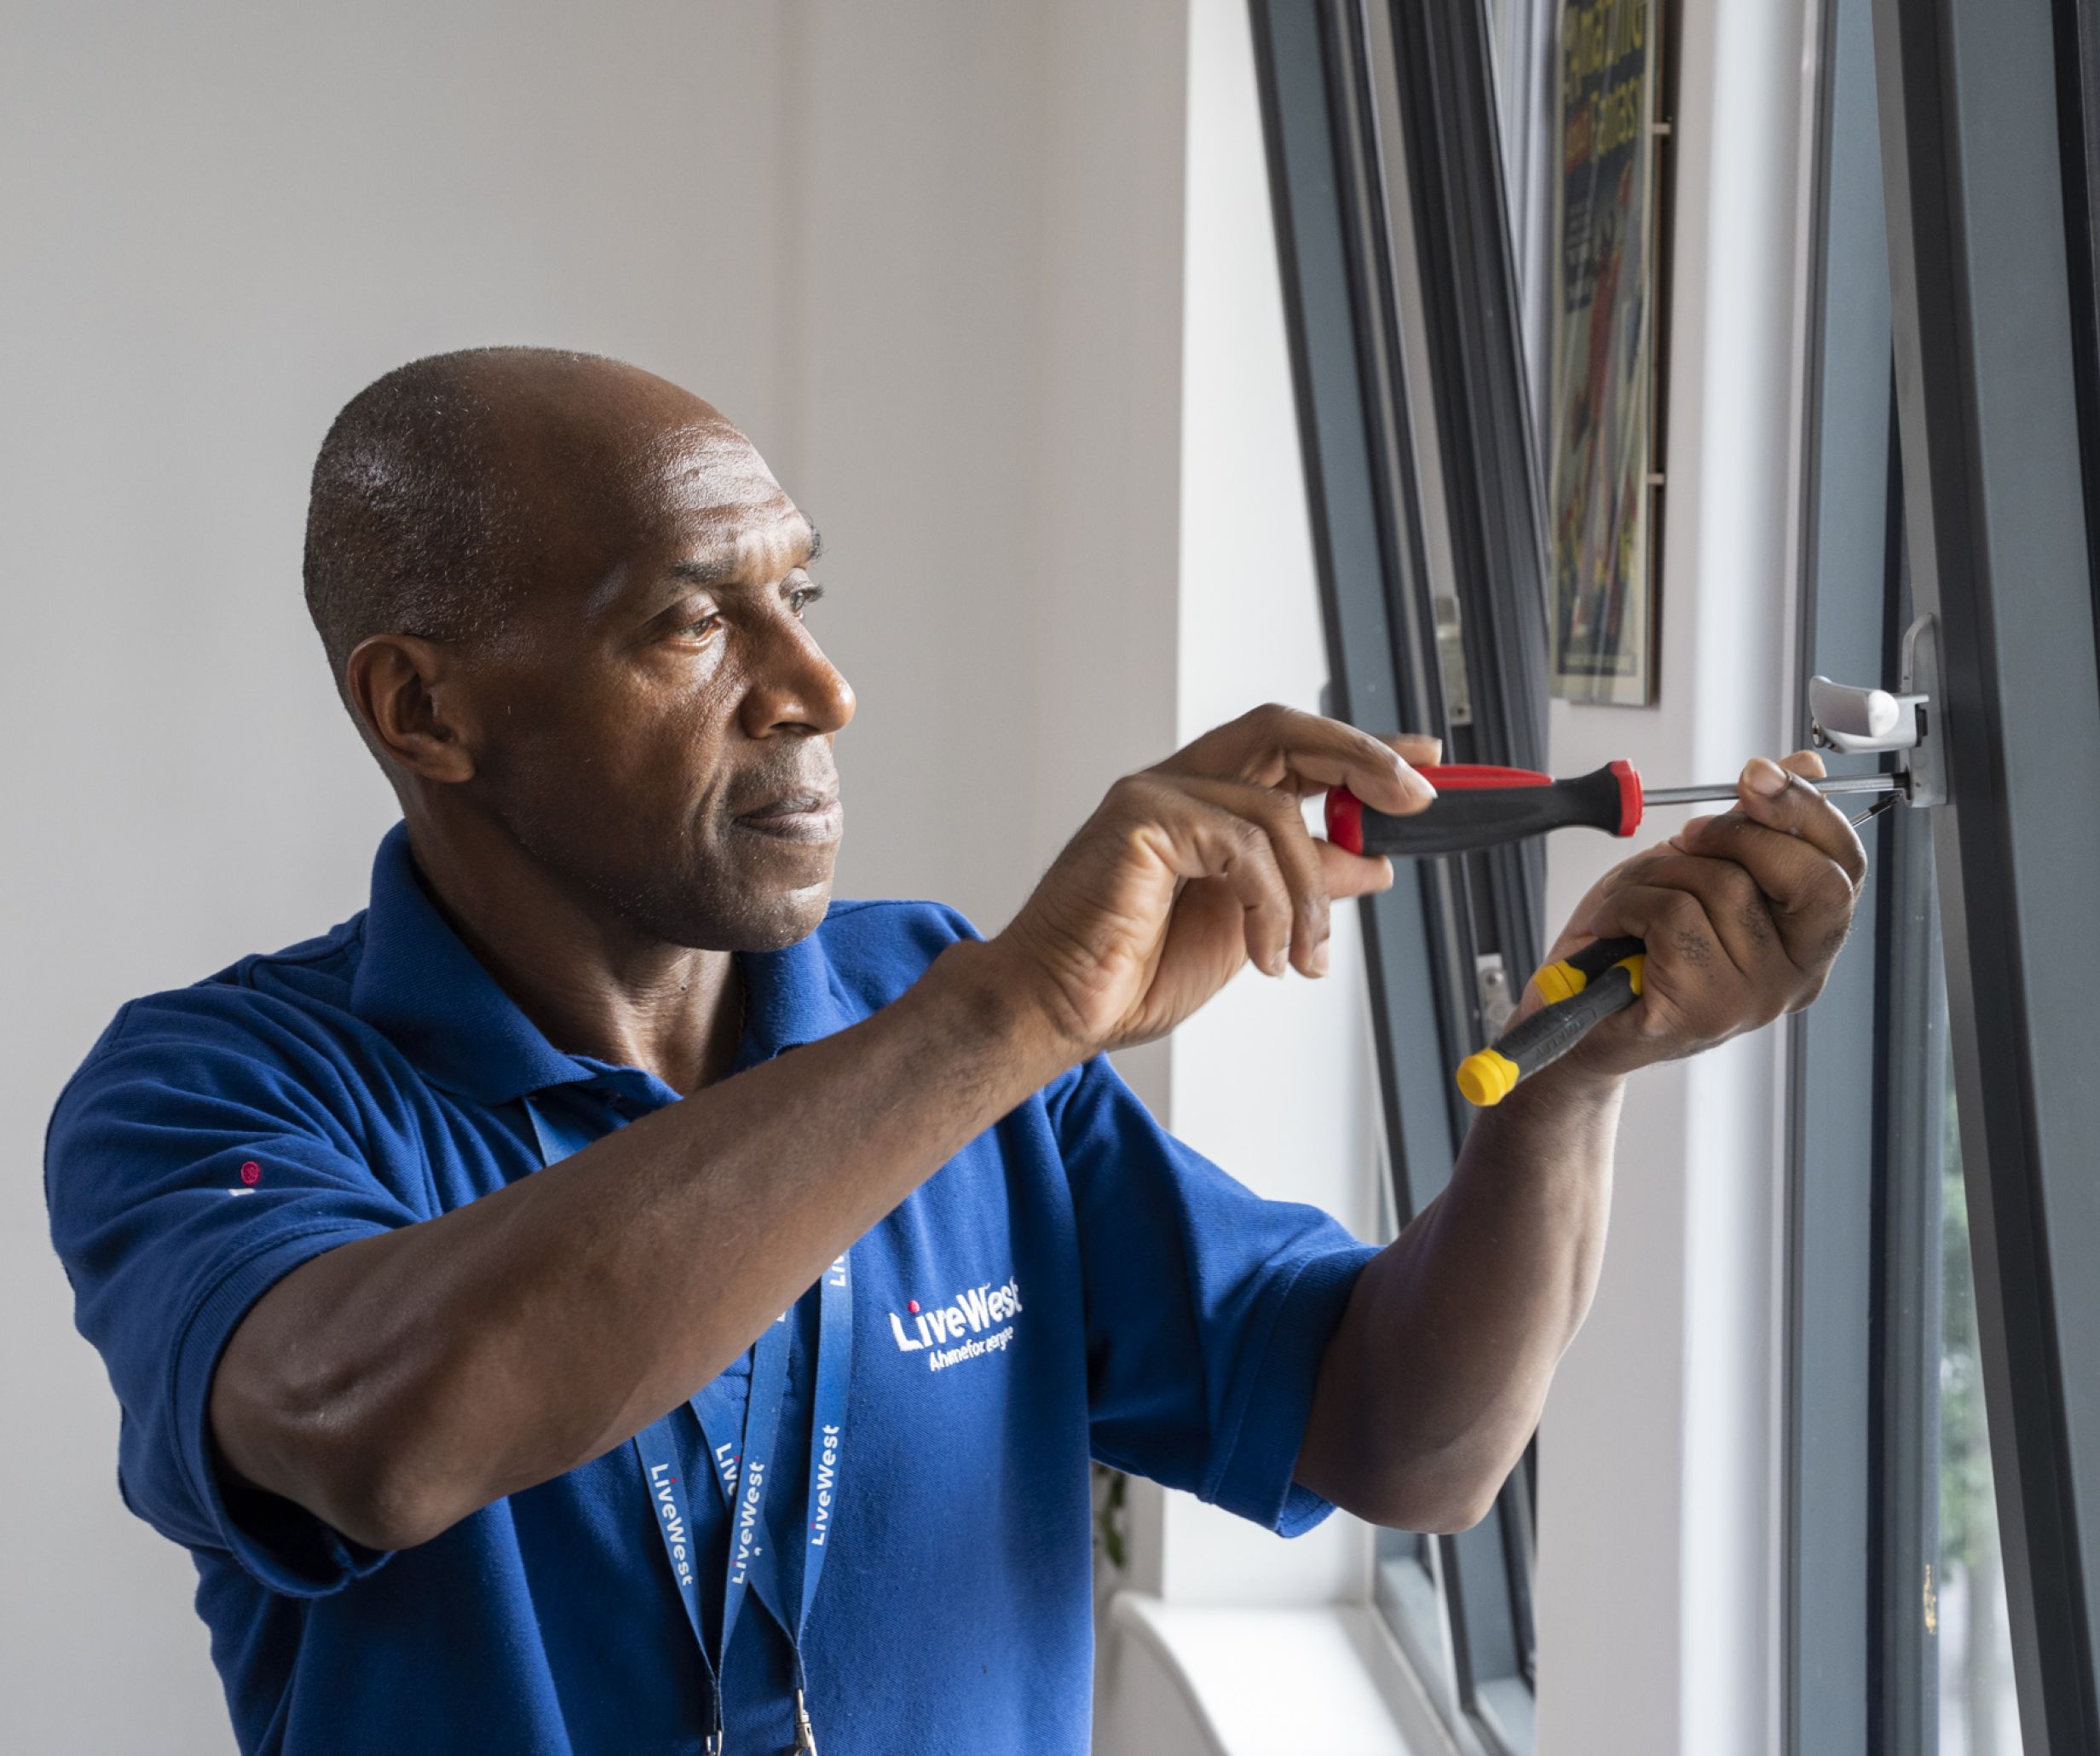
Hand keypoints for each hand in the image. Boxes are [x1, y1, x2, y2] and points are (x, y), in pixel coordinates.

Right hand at [990, 704, 1438, 1054]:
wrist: (1059, 1009)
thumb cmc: (1132, 973)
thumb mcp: (1251, 928)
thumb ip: (1304, 887)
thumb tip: (1372, 863)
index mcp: (1203, 804)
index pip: (1293, 750)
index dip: (1362, 749)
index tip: (1424, 761)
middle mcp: (1178, 785)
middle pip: (1286, 733)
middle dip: (1363, 759)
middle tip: (1415, 799)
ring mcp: (1156, 795)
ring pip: (1277, 811)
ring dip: (1312, 895)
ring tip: (1304, 958)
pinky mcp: (1142, 819)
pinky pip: (1243, 846)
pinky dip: (1271, 906)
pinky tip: (1261, 953)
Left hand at [1520, 749, 1867, 1082]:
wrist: (1573, 1010)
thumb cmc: (1635, 940)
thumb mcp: (1698, 866)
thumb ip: (1753, 824)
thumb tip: (1804, 765)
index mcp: (1807, 940)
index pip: (1845, 869)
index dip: (1806, 811)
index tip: (1757, 775)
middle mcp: (1796, 976)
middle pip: (1806, 877)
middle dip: (1737, 835)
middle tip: (1687, 835)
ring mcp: (1753, 999)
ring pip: (1723, 886)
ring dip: (1659, 872)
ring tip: (1633, 897)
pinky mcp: (1701, 1011)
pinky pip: (1673, 916)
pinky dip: (1628, 903)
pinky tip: (1614, 925)